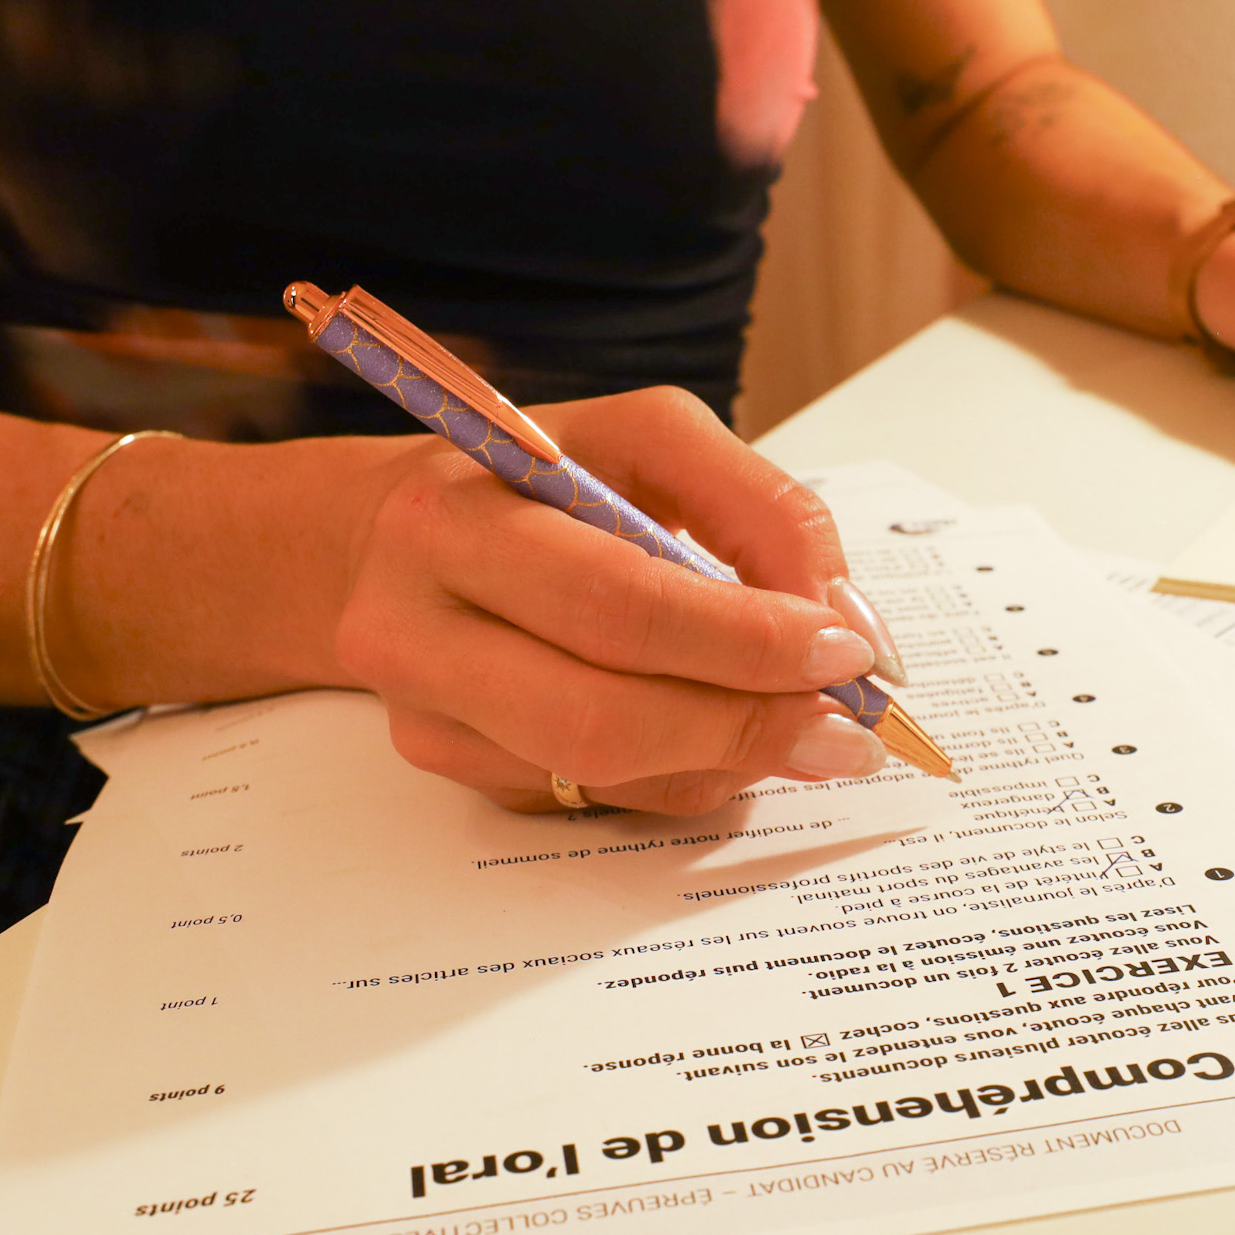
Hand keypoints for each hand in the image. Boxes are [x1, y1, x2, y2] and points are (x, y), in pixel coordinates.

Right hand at [331, 387, 893, 813]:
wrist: (387, 532)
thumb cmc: (541, 477)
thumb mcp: (652, 440)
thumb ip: (762, 509)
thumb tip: (844, 619)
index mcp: (458, 514)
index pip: (621, 603)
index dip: (748, 640)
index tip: (847, 650)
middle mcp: (413, 619)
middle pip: (600, 715)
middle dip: (748, 724)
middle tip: (847, 728)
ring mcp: (420, 707)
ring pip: (600, 774)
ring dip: (728, 759)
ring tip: (807, 730)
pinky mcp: (444, 761)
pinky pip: (590, 794)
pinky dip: (682, 772)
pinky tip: (717, 730)